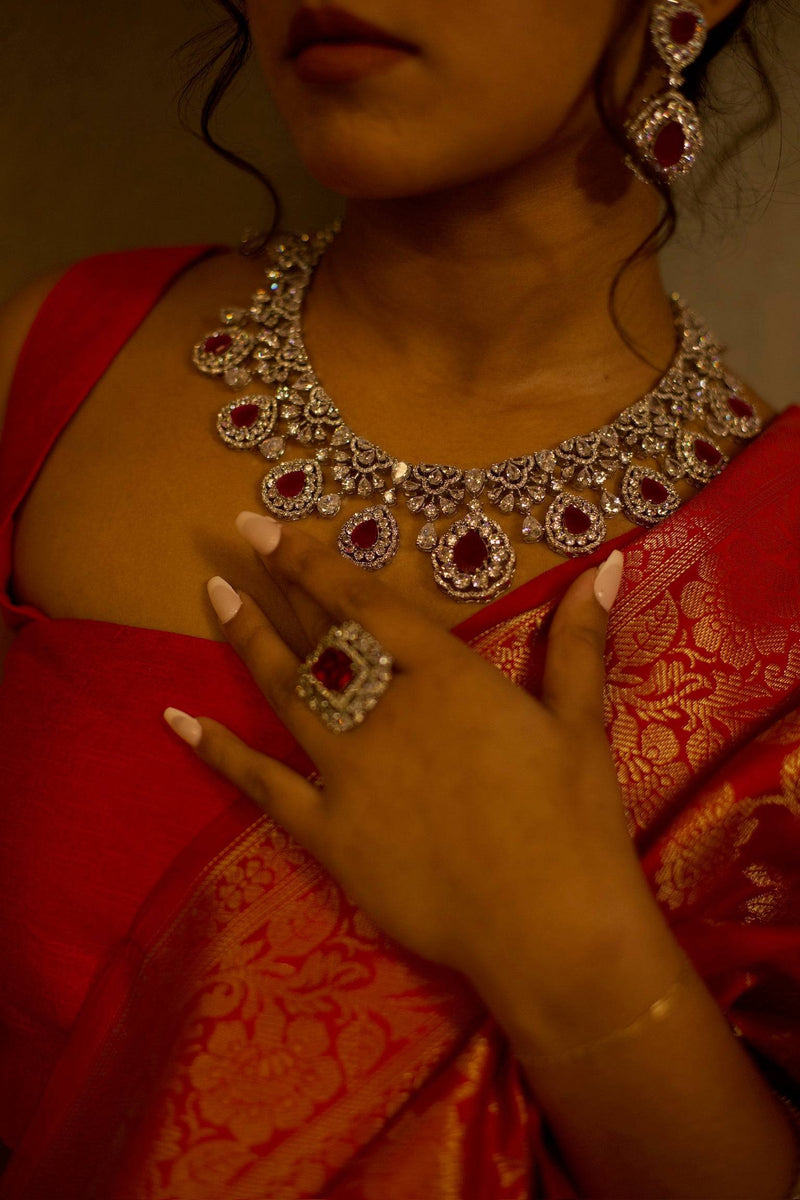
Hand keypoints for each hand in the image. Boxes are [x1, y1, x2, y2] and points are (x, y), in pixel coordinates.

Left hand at [165, 514, 651, 1000]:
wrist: (550, 929)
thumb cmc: (575, 822)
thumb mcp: (581, 723)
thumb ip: (579, 642)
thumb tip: (604, 564)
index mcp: (445, 675)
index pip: (365, 602)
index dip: (312, 560)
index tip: (270, 527)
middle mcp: (385, 710)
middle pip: (318, 638)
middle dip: (275, 586)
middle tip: (235, 539)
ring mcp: (348, 772)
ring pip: (285, 693)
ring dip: (246, 642)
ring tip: (213, 599)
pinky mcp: (329, 833)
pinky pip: (262, 786)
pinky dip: (218, 752)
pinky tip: (179, 721)